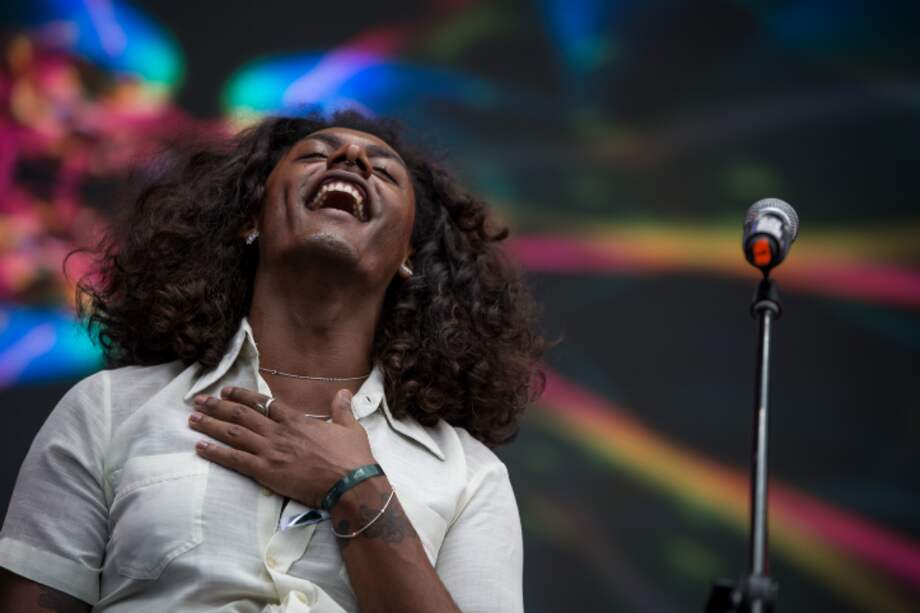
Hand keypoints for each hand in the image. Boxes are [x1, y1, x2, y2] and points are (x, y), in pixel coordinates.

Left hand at [188, 387, 376, 507]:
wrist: (349, 483)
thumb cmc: (352, 457)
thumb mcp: (350, 428)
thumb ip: (342, 409)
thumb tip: (343, 392)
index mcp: (297, 420)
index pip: (264, 403)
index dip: (242, 396)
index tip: (226, 391)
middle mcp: (279, 432)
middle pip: (242, 414)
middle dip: (217, 406)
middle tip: (198, 400)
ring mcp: (271, 451)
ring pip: (234, 434)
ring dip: (211, 425)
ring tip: (192, 419)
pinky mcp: (266, 472)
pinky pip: (235, 460)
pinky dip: (216, 452)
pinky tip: (200, 448)